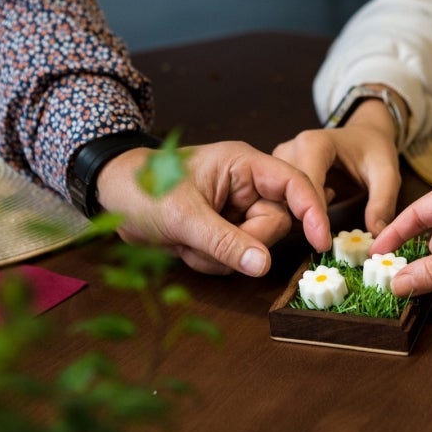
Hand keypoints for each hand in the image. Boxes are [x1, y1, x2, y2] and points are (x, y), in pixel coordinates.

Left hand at [96, 141, 331, 275]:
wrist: (110, 196)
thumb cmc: (142, 188)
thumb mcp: (183, 216)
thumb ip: (226, 242)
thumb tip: (264, 266)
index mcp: (244, 165)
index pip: (294, 184)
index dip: (313, 210)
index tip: (320, 241)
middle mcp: (247, 186)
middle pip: (276, 223)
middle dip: (245, 242)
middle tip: (208, 242)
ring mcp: (237, 210)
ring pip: (256, 246)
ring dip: (223, 255)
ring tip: (188, 242)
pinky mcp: (226, 230)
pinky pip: (237, 257)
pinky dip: (213, 261)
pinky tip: (188, 248)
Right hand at [273, 98, 400, 235]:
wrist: (364, 134)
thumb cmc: (374, 150)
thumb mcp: (387, 173)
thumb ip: (382, 203)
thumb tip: (376, 236)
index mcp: (314, 144)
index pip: (305, 186)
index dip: (312, 216)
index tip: (322, 244)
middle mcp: (290, 150)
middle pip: (284, 193)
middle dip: (300, 219)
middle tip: (322, 241)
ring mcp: (280, 161)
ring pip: (276, 199)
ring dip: (293, 219)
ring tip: (317, 232)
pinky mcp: (278, 172)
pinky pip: (278, 199)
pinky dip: (291, 215)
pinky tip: (310, 224)